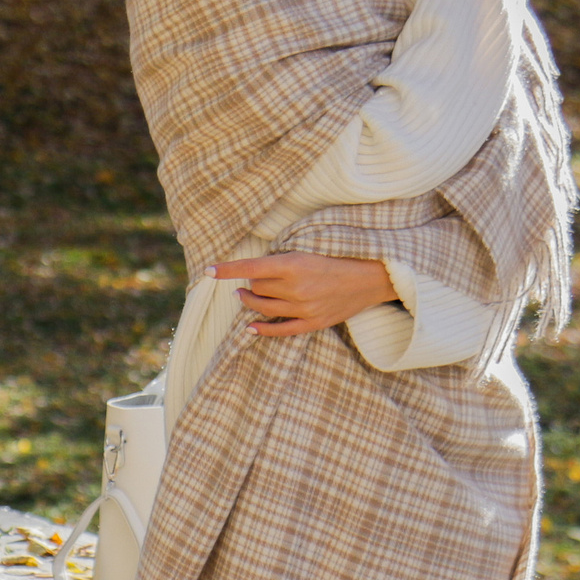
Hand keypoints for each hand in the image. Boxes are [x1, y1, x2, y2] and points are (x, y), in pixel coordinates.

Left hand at [210, 253, 397, 337]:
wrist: (370, 278)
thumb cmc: (337, 258)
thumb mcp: (309, 250)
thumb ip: (282, 260)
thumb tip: (253, 270)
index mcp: (294, 264)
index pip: (251, 267)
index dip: (227, 269)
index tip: (209, 271)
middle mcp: (296, 287)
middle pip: (256, 288)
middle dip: (250, 283)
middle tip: (251, 279)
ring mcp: (304, 307)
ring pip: (263, 307)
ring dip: (250, 302)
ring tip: (245, 296)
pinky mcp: (312, 322)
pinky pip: (280, 330)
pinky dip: (262, 329)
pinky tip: (249, 327)